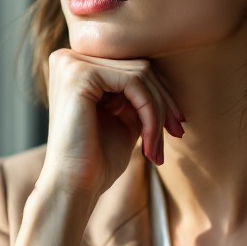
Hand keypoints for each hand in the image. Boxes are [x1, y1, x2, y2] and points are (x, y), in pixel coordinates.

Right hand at [39, 48, 185, 205]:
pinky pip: (134, 82)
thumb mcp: (124, 119)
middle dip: (163, 103)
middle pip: (138, 66)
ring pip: (140, 73)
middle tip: (177, 133)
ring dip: (158, 112)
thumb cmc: (97, 160)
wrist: (73, 188)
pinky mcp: (80, 74)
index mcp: (75, 66)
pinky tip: (148, 142)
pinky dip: (150, 112)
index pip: (131, 66)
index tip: (176, 125)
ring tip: (157, 147)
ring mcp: (72, 63)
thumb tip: (168, 80)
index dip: (159, 95)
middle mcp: (69, 57)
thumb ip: (139, 95)